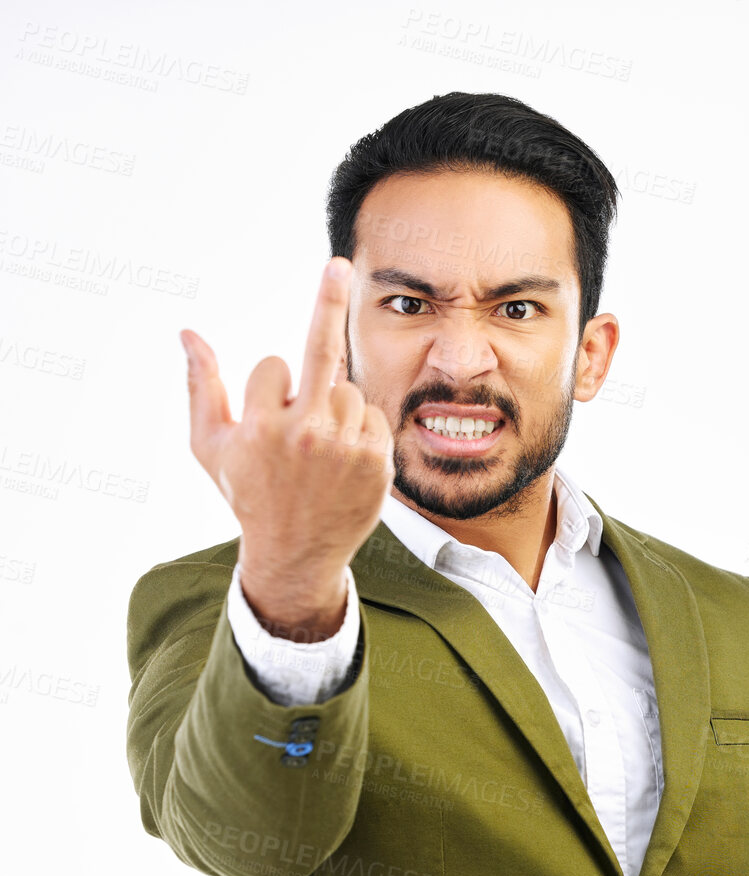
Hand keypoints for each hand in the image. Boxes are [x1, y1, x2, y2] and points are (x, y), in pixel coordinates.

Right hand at [180, 257, 393, 638]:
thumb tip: (187, 332)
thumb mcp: (209, 447)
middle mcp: (305, 435)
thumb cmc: (247, 495)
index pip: (273, 365)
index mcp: (261, 427)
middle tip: (340, 264)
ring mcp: (346, 449)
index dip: (271, 386)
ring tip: (321, 450)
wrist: (295, 555)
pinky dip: (361, 428)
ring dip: (335, 406)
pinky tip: (345, 458)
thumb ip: (200, 387)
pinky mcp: (378, 464)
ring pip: (348, 390)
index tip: (268, 417)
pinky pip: (375, 416)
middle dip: (328, 301)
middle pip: (322, 351)